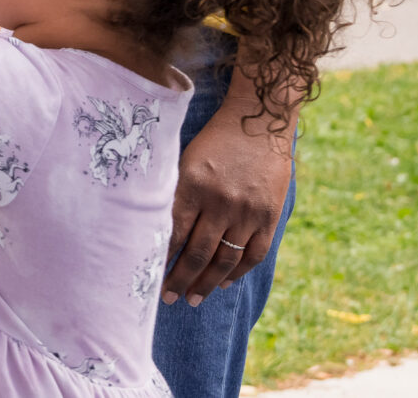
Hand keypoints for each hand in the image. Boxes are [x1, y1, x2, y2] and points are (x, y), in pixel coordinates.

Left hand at [163, 100, 292, 306]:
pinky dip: (238, 272)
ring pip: (225, 260)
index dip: (161, 260)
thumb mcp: (187, 158)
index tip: (148, 278)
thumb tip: (155, 228)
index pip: (174, 233)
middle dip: (180, 280)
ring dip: (207, 284)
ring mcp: (247, 211)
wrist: (259, 120)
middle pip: (198, 253)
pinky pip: (253, 254)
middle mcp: (221, 201)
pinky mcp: (269, 216)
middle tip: (167, 298)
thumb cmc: (215, 138)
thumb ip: (176, 192)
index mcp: (194, 184)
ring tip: (193, 298)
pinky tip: (224, 282)